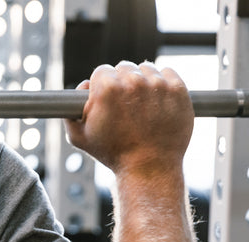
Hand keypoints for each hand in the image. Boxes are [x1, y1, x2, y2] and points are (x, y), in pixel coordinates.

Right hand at [65, 62, 192, 177]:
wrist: (148, 166)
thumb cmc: (113, 154)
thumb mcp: (78, 137)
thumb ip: (70, 110)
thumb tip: (82, 88)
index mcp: (107, 89)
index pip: (101, 70)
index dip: (101, 85)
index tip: (106, 97)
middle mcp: (133, 81)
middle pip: (124, 67)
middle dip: (122, 81)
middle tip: (124, 103)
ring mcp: (158, 84)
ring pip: (146, 68)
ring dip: (142, 81)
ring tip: (141, 104)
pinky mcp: (178, 89)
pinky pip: (168, 72)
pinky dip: (163, 82)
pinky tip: (157, 100)